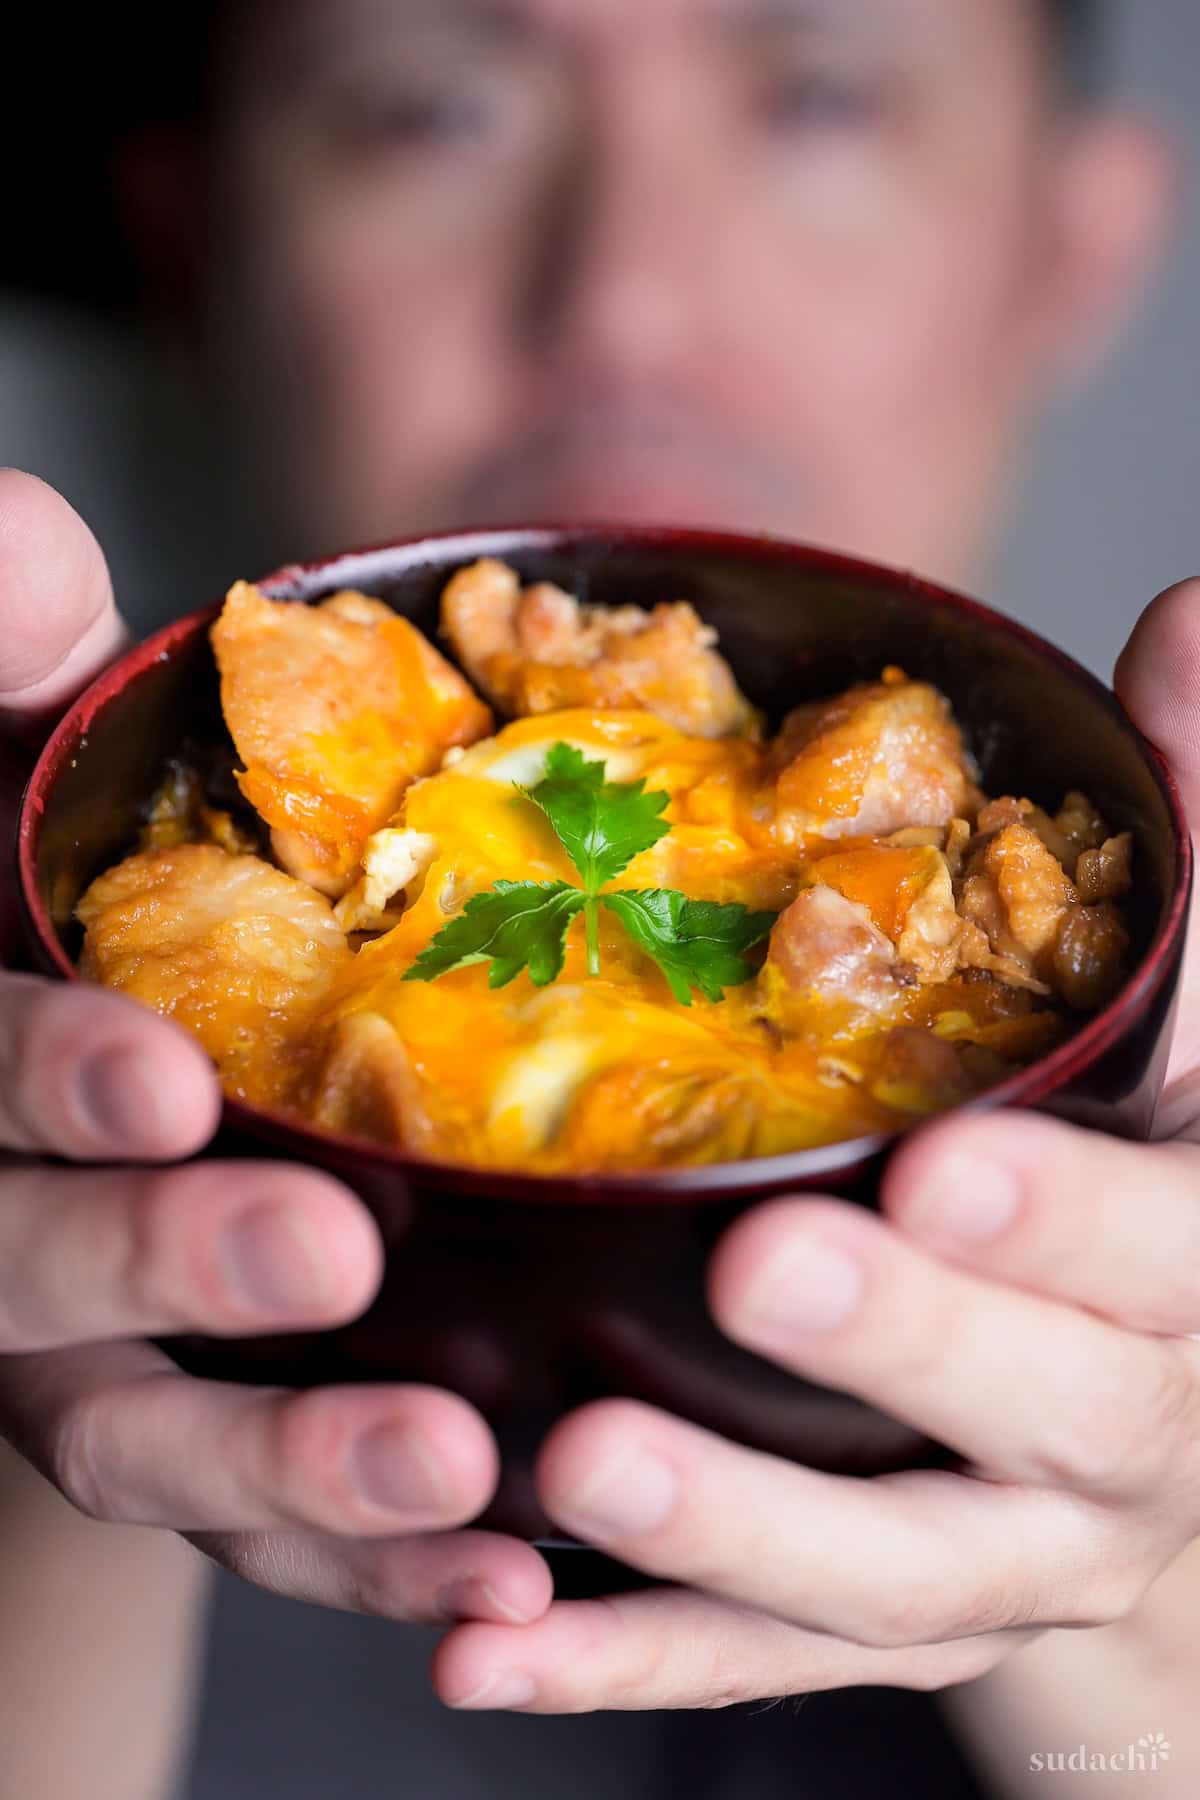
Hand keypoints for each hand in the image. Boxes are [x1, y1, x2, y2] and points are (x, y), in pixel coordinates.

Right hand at [0, 471, 550, 1628]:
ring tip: (456, 1472)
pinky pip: (285, 1531)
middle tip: (321, 1253)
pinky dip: (386, 1568)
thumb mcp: (36, 778)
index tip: (155, 1076)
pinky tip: (511, 1584)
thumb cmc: (94, 905)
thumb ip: (7, 675)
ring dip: (302, 1470)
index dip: (39, 1084)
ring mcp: (107, 1367)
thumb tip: (21, 530)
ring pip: (163, 1445)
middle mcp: (11, 1235)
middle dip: (165, 1272)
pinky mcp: (224, 1452)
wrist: (122, 1075)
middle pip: (40, 1285)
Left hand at [432, 579, 1199, 1710]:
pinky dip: (628, 1659)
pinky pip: (759, 1671)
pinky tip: (485, 1646)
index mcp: (1178, 1253)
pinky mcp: (891, 1632)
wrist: (1179, 1494)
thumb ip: (1189, 847)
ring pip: (889, 1566)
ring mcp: (1004, 1549)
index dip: (1063, 1208)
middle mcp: (1114, 1418)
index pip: (1153, 1232)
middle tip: (763, 1268)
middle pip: (1036, 1400)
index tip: (945, 1156)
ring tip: (579, 1466)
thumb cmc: (1157, 1222)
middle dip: (912, 1339)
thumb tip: (1190, 611)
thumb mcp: (1191, 1045)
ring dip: (739, 1527)